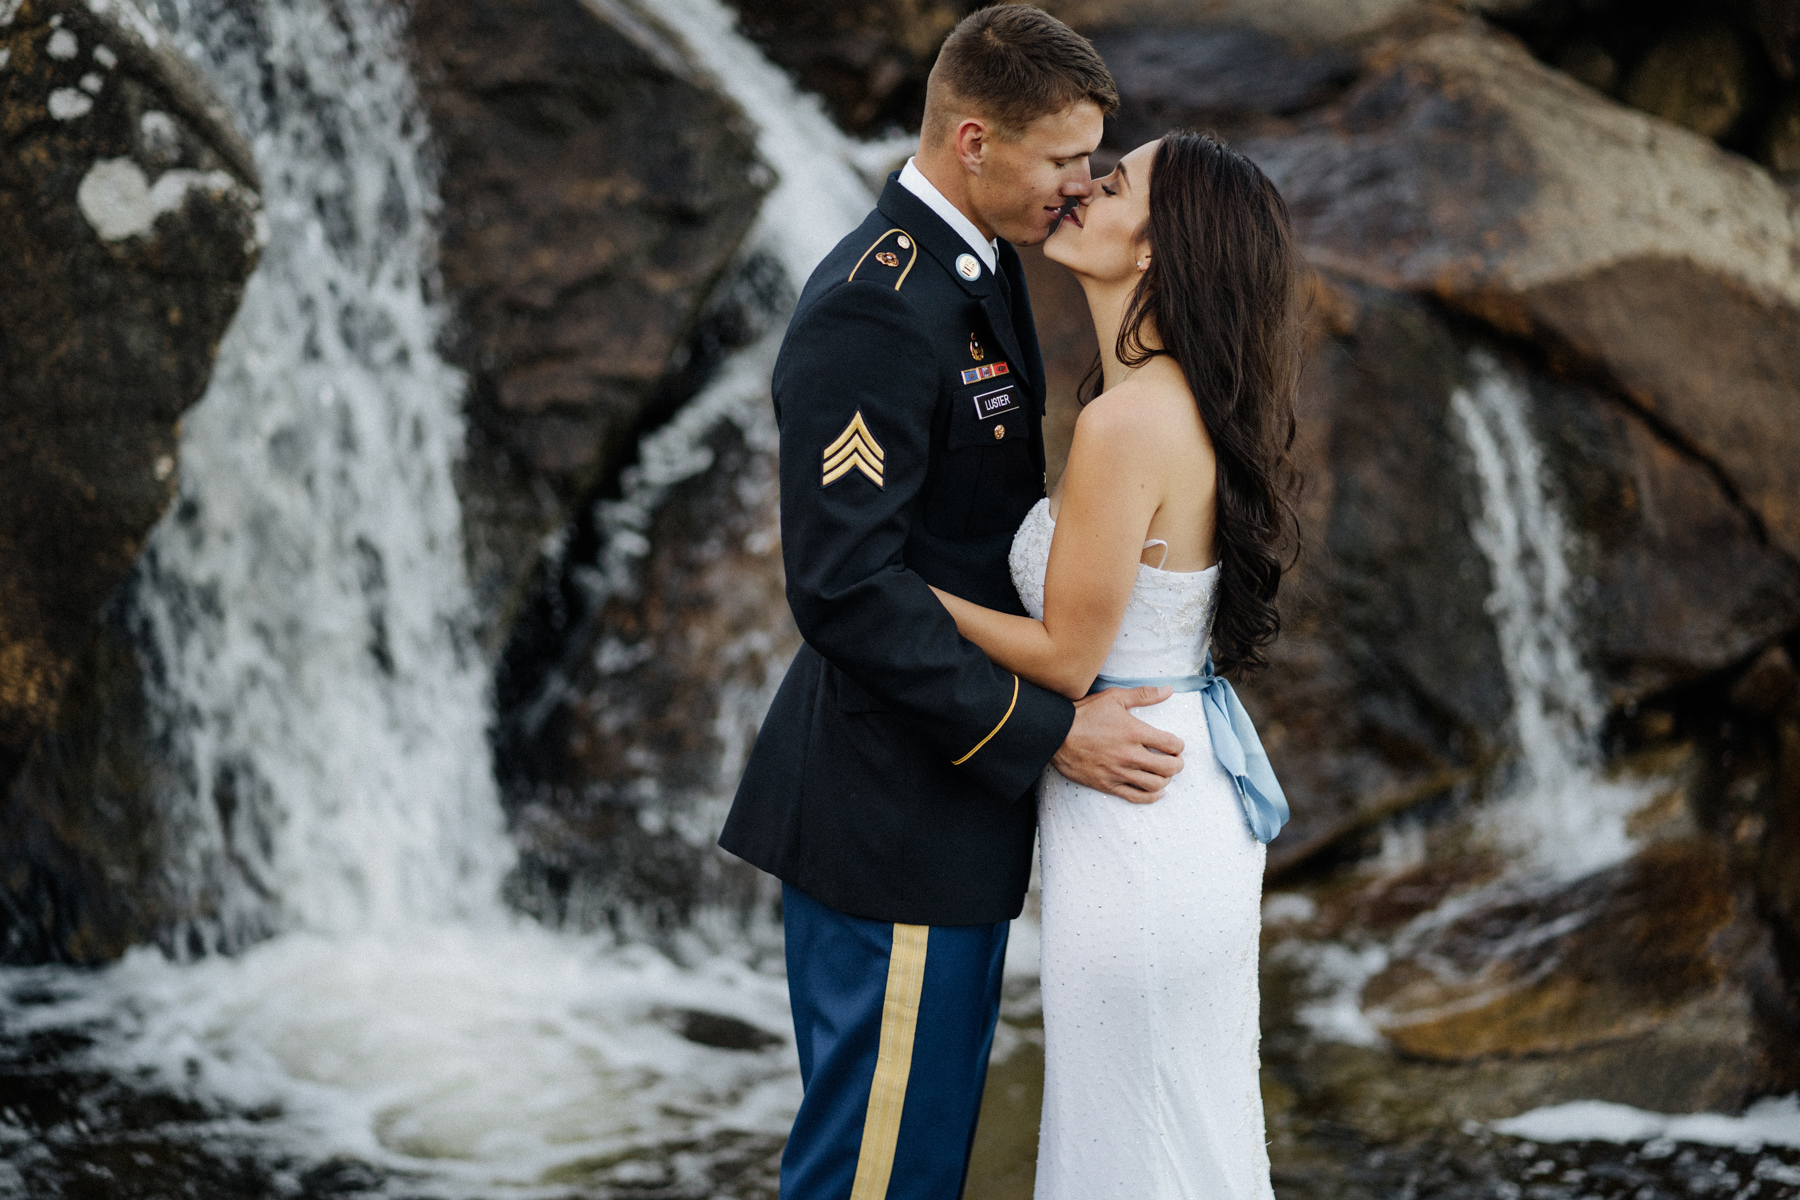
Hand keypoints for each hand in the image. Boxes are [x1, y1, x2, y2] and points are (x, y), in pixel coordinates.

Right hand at [1051, 686, 1184, 803]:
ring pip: (1156, 784)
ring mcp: (1119, 772)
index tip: (1175, 744)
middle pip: (1169, 768)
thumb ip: (1143, 695)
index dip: (1179, 746)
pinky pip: (1137, 797)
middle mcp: (1130, 755)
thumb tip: (1168, 690)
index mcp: (1134, 732)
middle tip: (1174, 760)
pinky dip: (1152, 797)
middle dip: (1177, 764)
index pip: (1171, 744)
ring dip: (1166, 780)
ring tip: (1163, 773)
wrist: (1055, 735)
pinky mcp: (1108, 785)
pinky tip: (1156, 792)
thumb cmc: (1084, 714)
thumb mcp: (1114, 697)